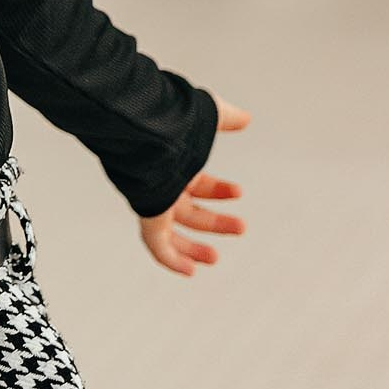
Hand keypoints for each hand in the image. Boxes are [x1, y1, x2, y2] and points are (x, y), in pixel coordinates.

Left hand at [139, 101, 249, 275]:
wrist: (143, 132)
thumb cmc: (171, 122)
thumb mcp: (206, 118)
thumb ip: (225, 118)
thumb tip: (245, 117)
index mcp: (174, 165)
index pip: (197, 184)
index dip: (218, 190)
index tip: (239, 191)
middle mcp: (161, 185)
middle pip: (189, 211)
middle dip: (215, 222)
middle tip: (241, 226)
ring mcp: (153, 201)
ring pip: (171, 234)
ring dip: (194, 247)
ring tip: (214, 258)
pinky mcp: (148, 216)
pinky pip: (157, 246)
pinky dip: (172, 260)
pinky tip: (189, 271)